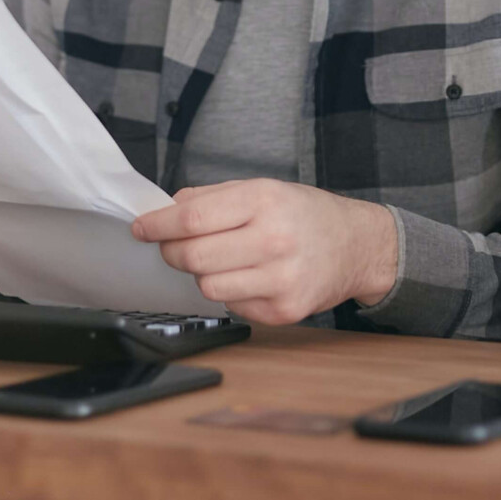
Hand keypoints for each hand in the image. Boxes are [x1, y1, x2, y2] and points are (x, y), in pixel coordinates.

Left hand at [129, 179, 397, 325]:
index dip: (157, 225)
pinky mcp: (285, 311)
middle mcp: (274, 240)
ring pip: (207, 286)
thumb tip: (166, 211)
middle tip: (173, 247)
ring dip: (202, 274)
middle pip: (193, 256)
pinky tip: (250, 277)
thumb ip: (212, 197)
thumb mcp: (263, 189)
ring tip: (222, 260)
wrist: (359, 246)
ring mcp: (281, 280)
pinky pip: (232, 306)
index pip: (192, 219)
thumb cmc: (306, 215)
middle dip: (172, 252)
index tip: (141, 228)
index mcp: (265, 201)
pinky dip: (230, 292)